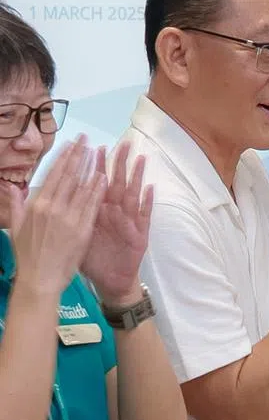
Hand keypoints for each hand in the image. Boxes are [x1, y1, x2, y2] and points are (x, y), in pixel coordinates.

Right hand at [7, 137, 105, 297]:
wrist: (40, 279)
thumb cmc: (28, 255)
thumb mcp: (17, 228)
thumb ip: (17, 205)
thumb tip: (13, 187)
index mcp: (36, 206)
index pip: (52, 175)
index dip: (63, 158)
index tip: (71, 144)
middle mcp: (52, 208)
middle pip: (68, 176)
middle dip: (78, 156)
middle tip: (86, 140)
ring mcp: (69, 218)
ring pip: (82, 187)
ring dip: (90, 168)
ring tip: (98, 152)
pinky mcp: (83, 230)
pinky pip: (92, 206)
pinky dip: (98, 190)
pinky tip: (104, 177)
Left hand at [80, 144, 154, 306]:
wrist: (111, 282)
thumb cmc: (93, 260)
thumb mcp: (75, 237)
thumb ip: (67, 218)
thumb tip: (50, 200)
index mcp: (97, 213)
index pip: (95, 185)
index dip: (95, 166)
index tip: (93, 148)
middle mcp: (114, 214)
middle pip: (117, 183)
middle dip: (119, 163)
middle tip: (122, 143)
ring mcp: (128, 223)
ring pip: (133, 195)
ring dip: (137, 177)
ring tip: (140, 158)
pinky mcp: (139, 235)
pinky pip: (144, 216)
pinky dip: (147, 203)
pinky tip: (150, 188)